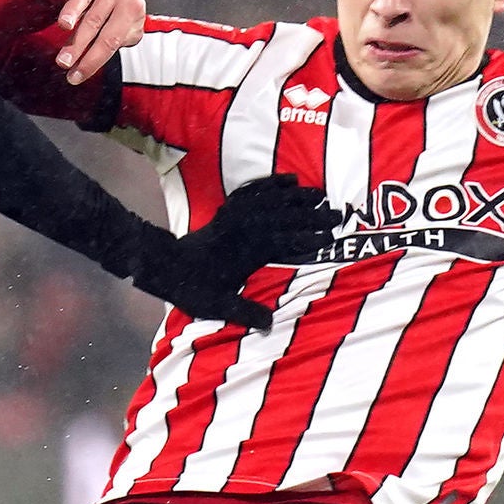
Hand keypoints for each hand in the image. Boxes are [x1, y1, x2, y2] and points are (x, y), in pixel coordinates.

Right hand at [46, 0, 146, 82]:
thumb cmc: (115, 4)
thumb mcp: (124, 22)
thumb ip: (117, 41)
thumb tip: (94, 61)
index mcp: (133, 9)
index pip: (111, 40)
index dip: (92, 60)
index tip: (75, 77)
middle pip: (96, 22)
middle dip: (78, 44)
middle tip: (63, 63)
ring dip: (72, 11)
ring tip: (64, 26)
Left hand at [127, 174, 340, 329]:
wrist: (165, 264)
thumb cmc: (192, 287)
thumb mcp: (216, 305)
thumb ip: (244, 313)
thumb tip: (270, 324)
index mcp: (245, 251)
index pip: (284, 242)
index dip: (307, 240)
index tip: (330, 239)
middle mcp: (243, 229)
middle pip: (284, 217)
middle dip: (313, 215)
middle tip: (338, 213)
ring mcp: (235, 216)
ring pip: (271, 200)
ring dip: (297, 196)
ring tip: (320, 194)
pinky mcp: (228, 210)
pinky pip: (253, 191)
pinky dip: (271, 183)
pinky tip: (289, 179)